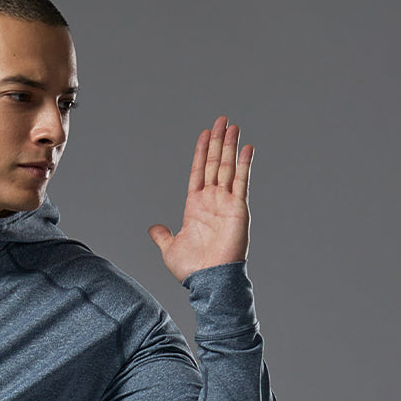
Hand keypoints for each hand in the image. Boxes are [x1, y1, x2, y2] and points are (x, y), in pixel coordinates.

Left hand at [148, 115, 252, 282]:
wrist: (209, 280)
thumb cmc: (192, 269)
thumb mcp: (170, 249)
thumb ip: (163, 236)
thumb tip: (153, 229)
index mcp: (195, 207)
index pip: (199, 171)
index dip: (201, 152)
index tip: (205, 133)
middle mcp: (212, 201)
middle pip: (214, 164)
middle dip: (218, 142)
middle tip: (221, 120)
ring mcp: (226, 203)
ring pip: (227, 167)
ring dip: (230, 146)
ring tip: (232, 126)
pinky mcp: (239, 208)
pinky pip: (242, 181)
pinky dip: (244, 164)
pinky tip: (246, 147)